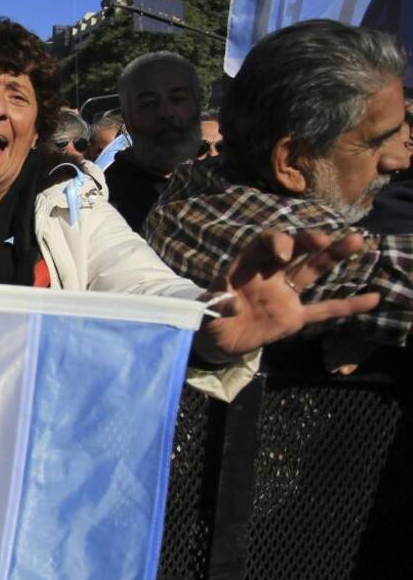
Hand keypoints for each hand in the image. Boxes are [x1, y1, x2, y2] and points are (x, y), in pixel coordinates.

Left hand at [201, 230, 379, 356]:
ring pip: (312, 270)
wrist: (217, 340)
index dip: (274, 243)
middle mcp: (269, 274)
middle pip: (292, 250)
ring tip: (357, 240)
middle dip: (307, 241)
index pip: (262, 243)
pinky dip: (347, 305)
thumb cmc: (209, 317)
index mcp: (245, 266)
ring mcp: (284, 294)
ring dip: (333, 256)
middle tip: (323, 239)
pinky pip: (324, 310)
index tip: (281, 254)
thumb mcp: (205, 309)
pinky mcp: (294, 317)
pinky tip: (373, 298)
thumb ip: (218, 303)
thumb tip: (234, 303)